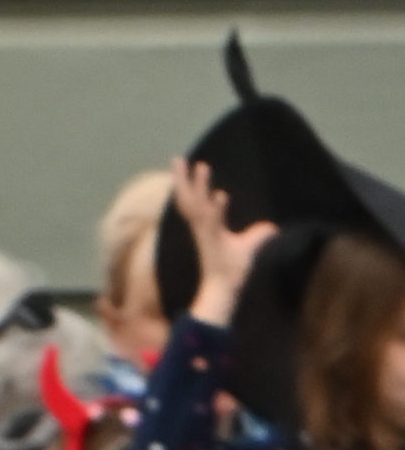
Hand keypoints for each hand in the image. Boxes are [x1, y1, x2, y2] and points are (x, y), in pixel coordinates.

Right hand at [179, 159, 269, 326]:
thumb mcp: (249, 248)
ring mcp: (206, 236)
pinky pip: (212, 223)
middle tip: (177, 158)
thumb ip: (258, 235)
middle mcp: (202, 229)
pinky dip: (216, 210)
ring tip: (201, 166)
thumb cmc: (232, 272)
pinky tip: (221, 195)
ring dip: (199, 187)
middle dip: (183, 179)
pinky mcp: (213, 244)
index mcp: (207, 228)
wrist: (225, 291)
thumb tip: (272, 227)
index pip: (196, 201)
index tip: (193, 166)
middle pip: (188, 200)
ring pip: (197, 207)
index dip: (194, 185)